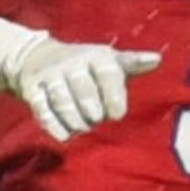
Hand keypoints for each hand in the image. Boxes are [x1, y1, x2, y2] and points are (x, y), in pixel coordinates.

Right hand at [12, 37, 161, 141]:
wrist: (36, 58)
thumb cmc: (85, 66)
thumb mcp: (108, 61)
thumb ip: (132, 63)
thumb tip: (158, 59)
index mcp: (96, 56)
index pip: (108, 74)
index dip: (114, 96)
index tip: (117, 114)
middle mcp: (72, 63)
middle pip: (85, 92)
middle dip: (93, 112)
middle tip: (96, 119)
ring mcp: (50, 76)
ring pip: (64, 103)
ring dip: (76, 121)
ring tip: (83, 126)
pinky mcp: (31, 89)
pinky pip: (43, 111)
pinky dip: (55, 126)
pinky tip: (66, 134)